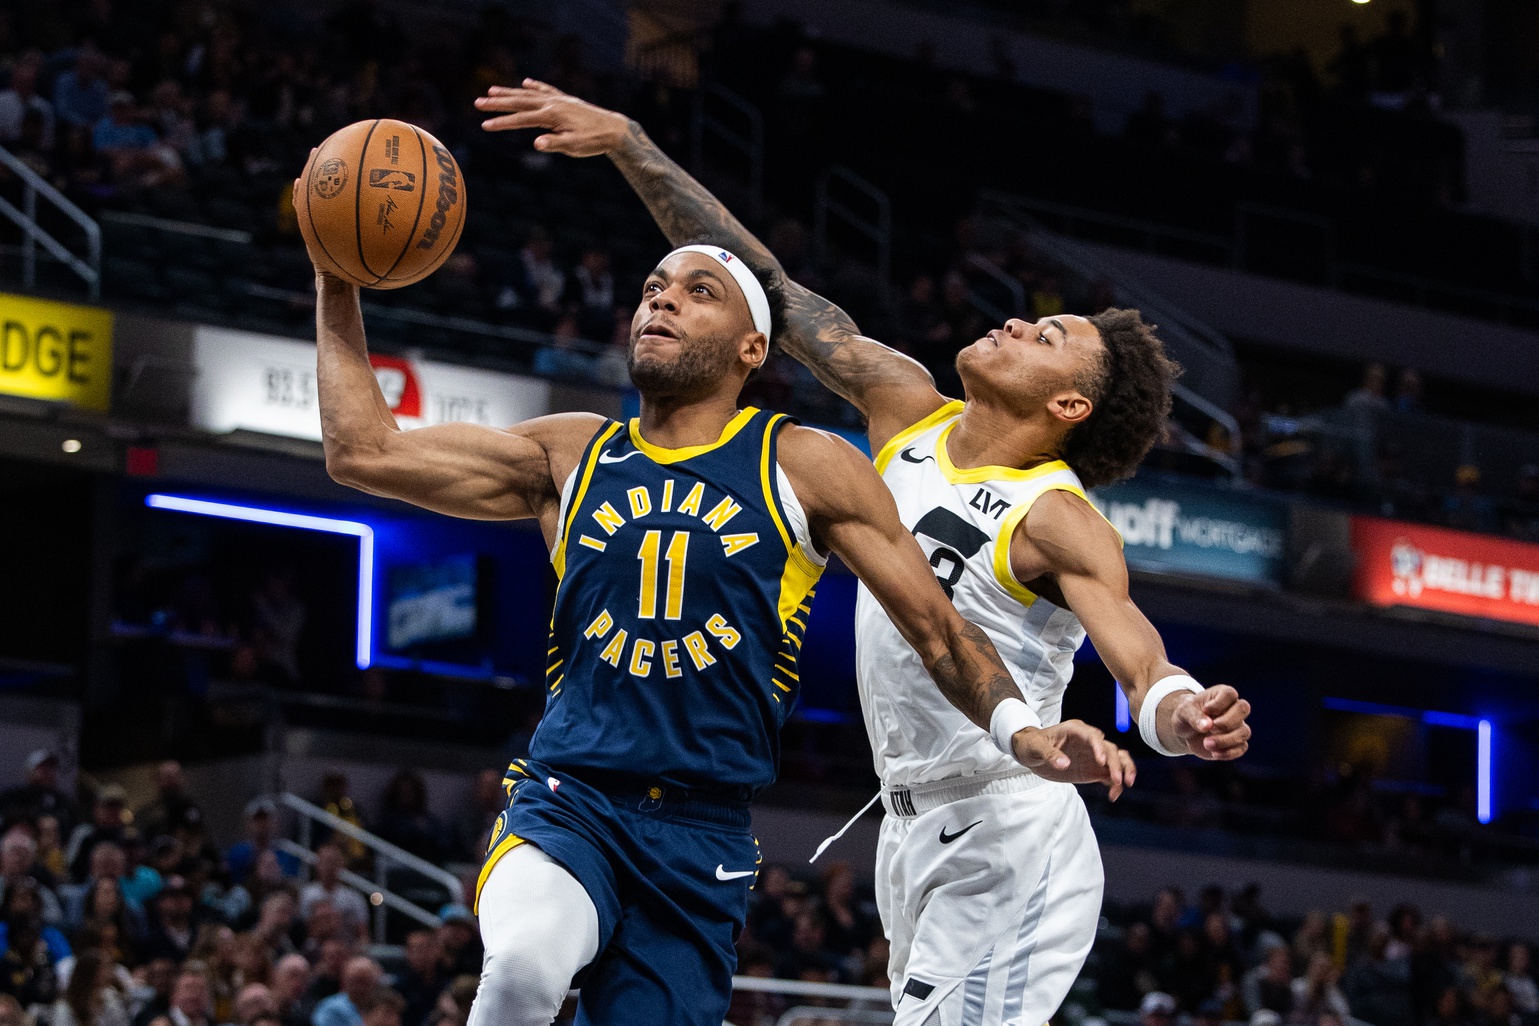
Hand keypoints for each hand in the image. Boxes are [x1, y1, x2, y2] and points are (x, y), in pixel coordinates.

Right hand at [474, 79, 630, 156]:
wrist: (614, 129)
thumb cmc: (593, 141)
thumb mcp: (574, 147)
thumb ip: (555, 144)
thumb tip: (536, 144)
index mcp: (551, 116)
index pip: (521, 120)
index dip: (502, 123)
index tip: (485, 125)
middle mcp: (552, 103)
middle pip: (519, 102)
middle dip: (497, 103)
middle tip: (477, 102)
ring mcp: (559, 99)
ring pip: (529, 94)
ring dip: (510, 92)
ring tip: (491, 90)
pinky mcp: (566, 100)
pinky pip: (546, 90)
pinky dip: (535, 86)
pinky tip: (526, 83)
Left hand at [1012, 719, 1135, 798]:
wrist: (1032, 753)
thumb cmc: (1032, 744)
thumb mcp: (1036, 748)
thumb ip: (1050, 754)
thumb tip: (1064, 764)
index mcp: (1076, 730)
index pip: (1093, 736)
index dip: (1099, 747)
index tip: (1101, 762)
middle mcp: (1089, 741)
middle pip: (1110, 748)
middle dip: (1116, 763)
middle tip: (1118, 780)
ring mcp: (1093, 755)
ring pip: (1117, 759)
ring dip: (1124, 770)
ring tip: (1125, 785)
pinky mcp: (1094, 768)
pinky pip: (1110, 774)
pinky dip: (1115, 784)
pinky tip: (1113, 795)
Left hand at [1169, 685, 1250, 759]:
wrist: (1186, 731)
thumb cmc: (1187, 715)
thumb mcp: (1184, 712)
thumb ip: (1194, 716)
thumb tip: (1207, 726)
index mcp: (1221, 695)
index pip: (1230, 693)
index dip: (1219, 703)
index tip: (1205, 710)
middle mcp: (1233, 709)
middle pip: (1243, 709)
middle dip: (1227, 722)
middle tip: (1210, 728)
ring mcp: (1237, 726)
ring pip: (1244, 731)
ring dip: (1226, 740)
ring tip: (1206, 743)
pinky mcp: (1236, 743)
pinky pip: (1241, 748)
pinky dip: (1228, 752)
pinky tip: (1214, 753)